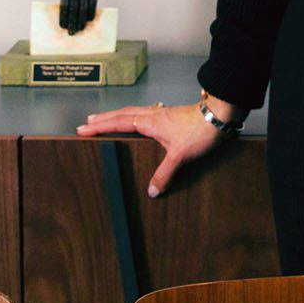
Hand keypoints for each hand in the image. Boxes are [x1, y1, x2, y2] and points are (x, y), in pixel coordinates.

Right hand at [76, 99, 230, 196]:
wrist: (220, 115)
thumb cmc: (201, 130)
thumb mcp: (180, 155)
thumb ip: (164, 174)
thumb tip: (151, 190)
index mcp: (149, 122)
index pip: (118, 122)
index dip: (100, 126)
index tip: (83, 129)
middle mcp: (153, 115)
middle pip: (121, 114)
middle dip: (103, 119)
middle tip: (86, 122)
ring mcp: (161, 114)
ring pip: (132, 112)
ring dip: (116, 116)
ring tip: (105, 119)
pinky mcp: (170, 116)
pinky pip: (144, 113)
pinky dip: (132, 116)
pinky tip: (136, 121)